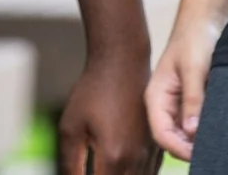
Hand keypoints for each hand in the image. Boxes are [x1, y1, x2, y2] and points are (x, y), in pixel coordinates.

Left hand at [57, 51, 159, 174]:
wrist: (122, 64)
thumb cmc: (93, 92)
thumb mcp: (71, 128)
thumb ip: (70, 164)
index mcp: (114, 157)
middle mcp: (136, 159)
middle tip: (95, 168)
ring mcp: (150, 152)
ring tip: (104, 167)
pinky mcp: (157, 145)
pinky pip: (150, 173)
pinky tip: (122, 168)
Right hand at [143, 13, 217, 162]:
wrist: (205, 19)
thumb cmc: (195, 38)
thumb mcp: (194, 67)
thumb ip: (193, 99)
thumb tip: (193, 131)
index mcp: (156, 97)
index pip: (161, 134)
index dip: (179, 148)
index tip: (201, 153)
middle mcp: (164, 105)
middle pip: (173, 138)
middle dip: (190, 148)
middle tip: (214, 148)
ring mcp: (178, 104)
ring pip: (185, 134)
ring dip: (198, 139)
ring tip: (219, 139)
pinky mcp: (192, 102)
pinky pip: (195, 123)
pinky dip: (205, 129)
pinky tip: (219, 128)